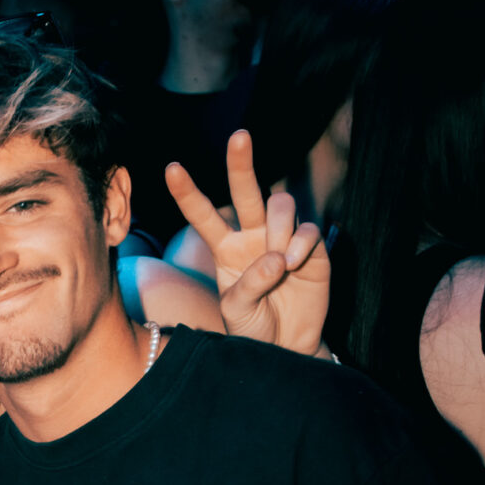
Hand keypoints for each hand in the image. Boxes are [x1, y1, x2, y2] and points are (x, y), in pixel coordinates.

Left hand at [164, 130, 331, 355]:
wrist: (287, 348)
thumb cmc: (254, 327)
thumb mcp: (237, 312)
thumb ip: (249, 285)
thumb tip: (275, 257)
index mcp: (225, 248)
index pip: (203, 214)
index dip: (187, 193)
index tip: (172, 168)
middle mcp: (252, 236)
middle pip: (245, 191)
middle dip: (240, 163)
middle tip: (238, 137)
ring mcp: (282, 238)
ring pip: (279, 205)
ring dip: (277, 227)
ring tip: (280, 260)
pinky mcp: (312, 248)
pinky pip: (307, 229)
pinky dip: (301, 242)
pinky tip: (294, 262)